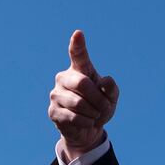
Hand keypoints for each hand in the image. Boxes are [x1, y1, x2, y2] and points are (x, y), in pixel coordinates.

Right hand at [48, 30, 118, 162]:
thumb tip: (105, 81)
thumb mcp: (111, 98)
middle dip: (98, 99)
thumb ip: (111, 88)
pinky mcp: (53, 111)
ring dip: (94, 112)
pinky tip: (86, 122)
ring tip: (95, 115)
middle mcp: (64, 78)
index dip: (77, 44)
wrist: (88, 130)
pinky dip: (86, 122)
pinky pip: (74, 117)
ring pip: (78, 103)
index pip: (77, 54)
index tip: (78, 34)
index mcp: (79, 70)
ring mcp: (56, 94)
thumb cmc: (99, 107)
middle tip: (104, 108)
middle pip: (82, 83)